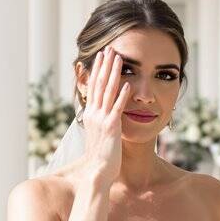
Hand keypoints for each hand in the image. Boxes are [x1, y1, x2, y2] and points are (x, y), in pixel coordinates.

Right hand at [79, 47, 130, 189]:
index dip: (97, 71)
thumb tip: (104, 115)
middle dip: (104, 65)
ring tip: (118, 58)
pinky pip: (117, 108)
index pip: (93, 87)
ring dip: (114, 73)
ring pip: (108, 91)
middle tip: (109, 48)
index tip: (102, 57)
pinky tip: (128, 83)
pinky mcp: (112, 127)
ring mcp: (102, 120)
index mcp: (91, 115)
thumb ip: (102, 122)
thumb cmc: (101, 157)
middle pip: (99, 84)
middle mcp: (94, 114)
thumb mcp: (99, 135)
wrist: (97, 172)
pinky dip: (122, 95)